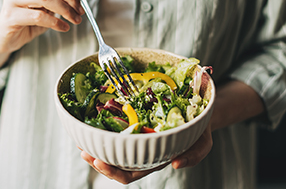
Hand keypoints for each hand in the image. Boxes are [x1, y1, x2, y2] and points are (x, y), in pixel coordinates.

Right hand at [0, 0, 93, 75]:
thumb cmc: (29, 21)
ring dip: (65, 10)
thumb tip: (82, 0)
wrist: (7, 38)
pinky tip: (64, 28)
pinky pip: (38, 16)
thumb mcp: (48, 8)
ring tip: (75, 20)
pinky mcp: (11, 16)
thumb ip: (61, 1)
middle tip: (80, 11)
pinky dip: (56, 22)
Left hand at [79, 123, 212, 183]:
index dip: (113, 172)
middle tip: (83, 152)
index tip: (98, 161)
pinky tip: (93, 125)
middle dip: (98, 160)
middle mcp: (143, 151)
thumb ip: (195, 156)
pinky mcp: (136, 125)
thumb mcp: (203, 143)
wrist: (198, 112)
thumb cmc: (199, 130)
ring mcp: (138, 139)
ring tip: (81, 141)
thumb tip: (177, 165)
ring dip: (96, 146)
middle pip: (116, 163)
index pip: (131, 173)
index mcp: (155, 159)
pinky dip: (103, 131)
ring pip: (113, 148)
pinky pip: (117, 131)